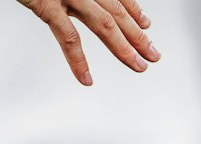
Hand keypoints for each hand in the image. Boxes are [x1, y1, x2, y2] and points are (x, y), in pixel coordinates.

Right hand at [17, 0, 157, 86]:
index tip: (146, 24)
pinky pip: (68, 37)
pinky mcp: (47, 4)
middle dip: (137, 35)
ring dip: (124, 47)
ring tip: (139, 65)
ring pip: (104, 23)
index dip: (134, 10)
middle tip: (153, 54)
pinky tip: (86, 79)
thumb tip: (70, 0)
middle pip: (116, 11)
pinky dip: (78, 61)